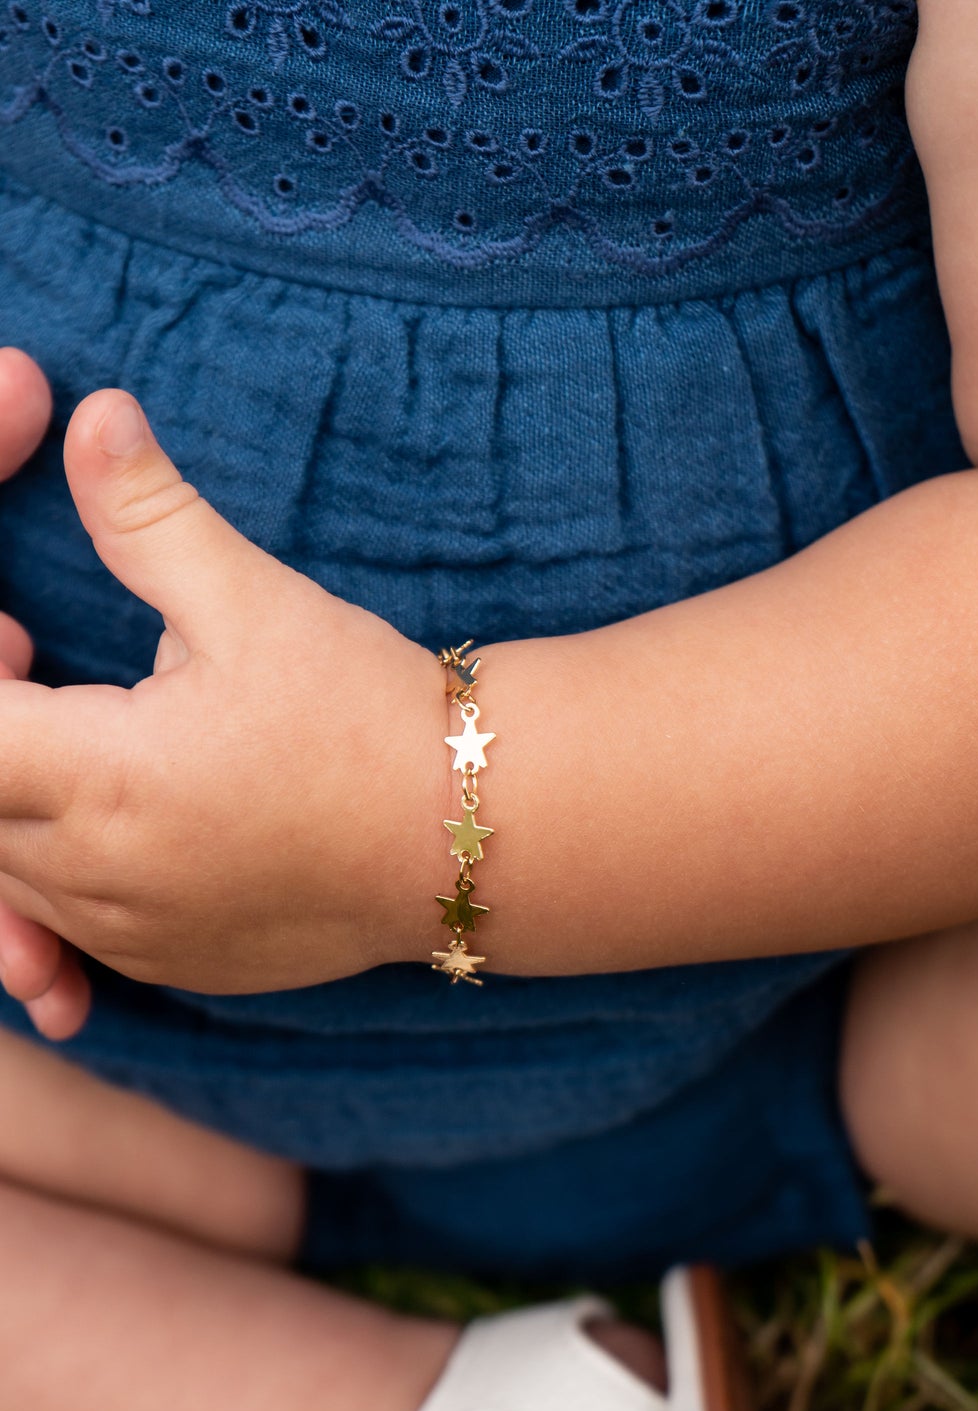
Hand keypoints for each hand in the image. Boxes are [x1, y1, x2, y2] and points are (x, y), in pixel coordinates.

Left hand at [0, 387, 447, 993]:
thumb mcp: (256, 603)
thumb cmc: (367, 717)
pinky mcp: (167, 963)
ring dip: (18, 801)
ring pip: (8, 868)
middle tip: (41, 671)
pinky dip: (61, 866)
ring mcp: (131, 934)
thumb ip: (149, 516)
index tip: (20, 639)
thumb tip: (95, 415)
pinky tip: (127, 811)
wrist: (466, 838)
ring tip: (100, 738)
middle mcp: (100, 877)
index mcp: (105, 781)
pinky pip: (65, 923)